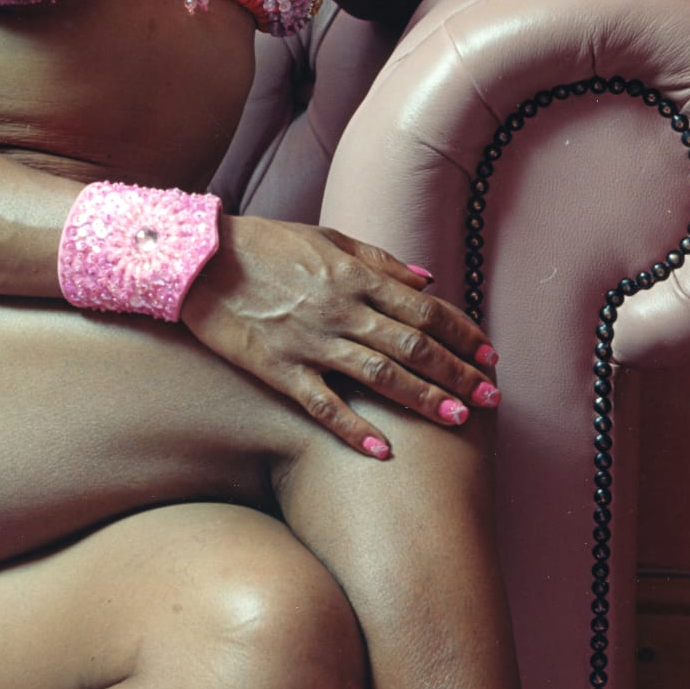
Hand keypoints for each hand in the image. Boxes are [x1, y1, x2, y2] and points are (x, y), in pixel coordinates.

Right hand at [178, 216, 499, 456]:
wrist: (198, 259)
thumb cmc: (265, 245)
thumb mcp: (327, 238)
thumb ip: (379, 260)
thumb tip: (428, 279)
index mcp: (355, 276)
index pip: (424, 307)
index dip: (462, 333)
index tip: (489, 354)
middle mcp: (341, 310)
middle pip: (413, 345)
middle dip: (458, 372)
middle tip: (491, 397)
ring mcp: (311, 342)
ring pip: (380, 375)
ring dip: (423, 398)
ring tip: (458, 419)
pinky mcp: (279, 370)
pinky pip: (322, 404)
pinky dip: (353, 428)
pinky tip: (382, 450)